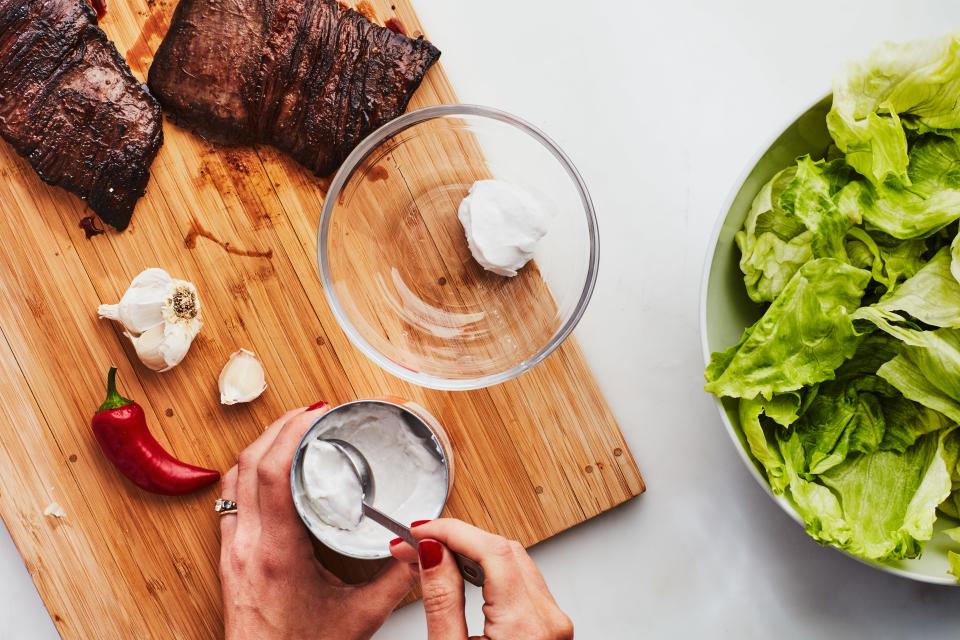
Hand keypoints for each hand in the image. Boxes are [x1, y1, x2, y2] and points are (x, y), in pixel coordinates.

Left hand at [219, 404, 415, 639]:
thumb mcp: (359, 618)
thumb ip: (396, 579)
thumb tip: (422, 546)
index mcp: (275, 552)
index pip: (271, 472)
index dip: (291, 431)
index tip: (316, 412)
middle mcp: (244, 545)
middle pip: (247, 464)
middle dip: (278, 428)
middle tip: (310, 413)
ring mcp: (230, 550)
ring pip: (233, 479)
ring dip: (260, 448)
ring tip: (293, 433)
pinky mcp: (227, 558)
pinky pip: (230, 499)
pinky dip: (249, 474)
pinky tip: (271, 473)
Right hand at [390, 519, 573, 639]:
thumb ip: (441, 600)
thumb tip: (430, 553)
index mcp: (526, 628)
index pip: (491, 550)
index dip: (451, 531)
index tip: (419, 530)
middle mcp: (549, 622)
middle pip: (505, 551)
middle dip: (459, 538)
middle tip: (417, 542)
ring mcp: (554, 626)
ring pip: (515, 563)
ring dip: (473, 552)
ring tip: (432, 555)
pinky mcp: (550, 630)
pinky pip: (521, 583)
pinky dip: (489, 571)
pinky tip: (462, 572)